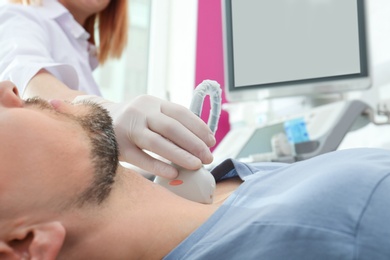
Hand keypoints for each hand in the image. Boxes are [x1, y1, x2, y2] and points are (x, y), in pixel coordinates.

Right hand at [73, 95, 215, 177]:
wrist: (96, 122)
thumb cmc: (134, 122)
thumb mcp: (150, 114)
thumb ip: (170, 122)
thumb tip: (202, 141)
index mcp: (152, 103)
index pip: (180, 113)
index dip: (199, 127)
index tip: (212, 141)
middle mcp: (140, 112)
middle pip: (172, 127)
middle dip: (194, 143)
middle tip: (208, 157)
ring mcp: (128, 129)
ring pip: (157, 143)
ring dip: (180, 155)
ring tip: (196, 165)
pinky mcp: (119, 147)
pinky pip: (141, 158)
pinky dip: (158, 166)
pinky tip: (174, 173)